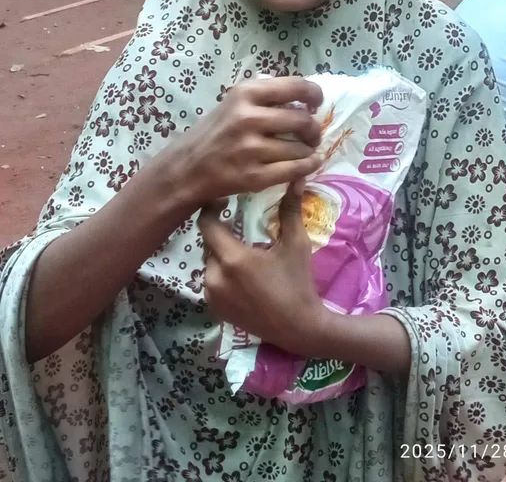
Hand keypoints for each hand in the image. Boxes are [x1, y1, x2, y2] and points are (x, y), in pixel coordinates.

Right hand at [155, 77, 323, 211]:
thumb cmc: (215, 133)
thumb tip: (306, 99)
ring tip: (305, 150)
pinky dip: (309, 166)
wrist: (187, 168)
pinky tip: (310, 163)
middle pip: (302, 120)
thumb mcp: (234, 103)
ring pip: (301, 148)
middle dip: (313, 129)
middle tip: (312, 134)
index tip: (317, 103)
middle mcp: (248, 118)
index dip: (314, 94)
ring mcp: (251, 149)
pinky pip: (295, 170)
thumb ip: (266, 98)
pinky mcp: (254, 176)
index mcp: (245, 94)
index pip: (295, 86)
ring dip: (309, 150)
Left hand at [201, 180, 328, 355]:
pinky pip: (211, 281)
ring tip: (242, 248)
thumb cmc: (298, 283)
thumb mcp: (296, 244)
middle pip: (208, 243)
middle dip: (220, 231)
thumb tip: (296, 179)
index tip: (224, 201)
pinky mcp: (214, 308)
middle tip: (237, 223)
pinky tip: (241, 273)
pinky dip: (221, 273)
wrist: (298, 328)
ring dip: (221, 252)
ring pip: (209, 262)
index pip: (206, 224)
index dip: (212, 209)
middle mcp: (215, 276)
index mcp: (233, 259)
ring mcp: (212, 295)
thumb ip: (290, 210)